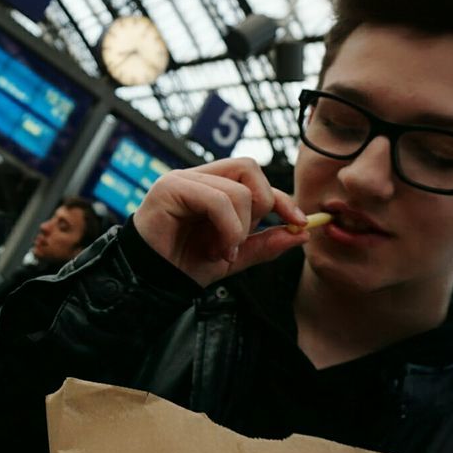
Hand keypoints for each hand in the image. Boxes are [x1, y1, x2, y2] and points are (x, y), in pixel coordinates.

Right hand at [132, 158, 308, 287]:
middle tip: (240, 240)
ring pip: (236, 190)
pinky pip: (216, 199)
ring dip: (238, 229)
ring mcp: (182, 179)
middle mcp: (197, 177)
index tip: (299, 223)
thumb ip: (264, 244)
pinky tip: (214, 249)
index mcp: (212, 187)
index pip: (255, 176)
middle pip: (249, 168)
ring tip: (219, 252)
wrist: (150, 283)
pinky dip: (226, 228)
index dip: (281, 198)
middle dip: (259, 207)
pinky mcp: (169, 188)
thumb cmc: (183, 265)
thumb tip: (302, 234)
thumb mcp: (234, 256)